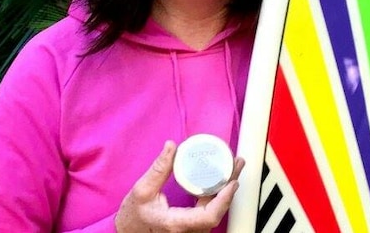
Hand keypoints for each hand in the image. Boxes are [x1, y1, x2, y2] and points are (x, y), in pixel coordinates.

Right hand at [114, 140, 244, 232]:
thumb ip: (158, 169)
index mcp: (176, 224)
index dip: (224, 199)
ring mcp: (191, 232)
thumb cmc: (132, 218)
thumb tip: (171, 146)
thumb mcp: (142, 191)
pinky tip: (220, 180)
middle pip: (218, 211)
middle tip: (237, 163)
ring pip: (215, 212)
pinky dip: (217, 196)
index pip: (210, 216)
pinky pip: (209, 212)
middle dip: (230, 186)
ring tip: (232, 168)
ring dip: (225, 190)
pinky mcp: (192, 228)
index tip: (232, 181)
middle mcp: (187, 231)